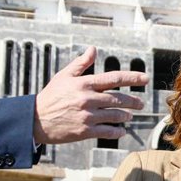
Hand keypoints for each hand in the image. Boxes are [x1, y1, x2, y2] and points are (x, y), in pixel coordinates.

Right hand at [33, 46, 149, 143]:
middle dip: (133, 100)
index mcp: (84, 84)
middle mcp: (88, 99)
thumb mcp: (63, 76)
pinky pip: (107, 131)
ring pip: (115, 115)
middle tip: (141, 103)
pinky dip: (117, 131)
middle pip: (118, 98)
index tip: (145, 79)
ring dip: (126, 115)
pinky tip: (122, 131)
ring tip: (130, 115)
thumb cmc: (50, 96)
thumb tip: (93, 49)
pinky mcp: (85, 131)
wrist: (34, 120)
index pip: (114, 78)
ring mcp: (87, 116)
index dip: (132, 78)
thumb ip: (80, 63)